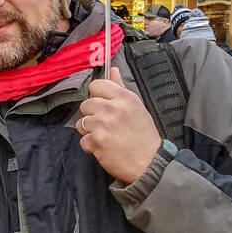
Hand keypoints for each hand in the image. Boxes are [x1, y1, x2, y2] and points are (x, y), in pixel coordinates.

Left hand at [76, 66, 161, 183]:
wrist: (150, 163)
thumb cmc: (144, 136)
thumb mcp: (137, 107)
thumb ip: (121, 88)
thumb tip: (113, 69)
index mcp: (124, 98)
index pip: (97, 85)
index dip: (97, 96)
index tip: (103, 105)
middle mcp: (112, 108)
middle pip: (86, 105)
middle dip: (92, 116)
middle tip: (106, 125)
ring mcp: (103, 125)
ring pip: (81, 123)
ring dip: (90, 131)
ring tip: (106, 137)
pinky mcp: (96, 142)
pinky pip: (83, 140)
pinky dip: (91, 146)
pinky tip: (104, 148)